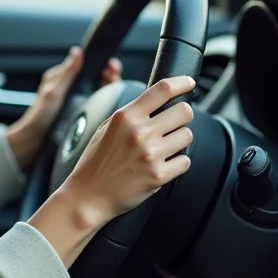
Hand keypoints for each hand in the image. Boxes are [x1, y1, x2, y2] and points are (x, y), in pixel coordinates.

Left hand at [6, 48, 122, 167]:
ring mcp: (76, 99)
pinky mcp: (80, 111)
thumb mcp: (53, 91)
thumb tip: (77, 52)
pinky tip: (112, 102)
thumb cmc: (39, 116)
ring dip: (109, 86)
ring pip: (98, 88)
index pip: (85, 64)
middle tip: (115, 76)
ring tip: (116, 87)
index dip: (100, 64)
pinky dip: (106, 99)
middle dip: (108, 74)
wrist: (35, 140)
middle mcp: (70, 86)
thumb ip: (67, 73)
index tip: (111, 66)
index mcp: (61, 77)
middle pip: (95, 76)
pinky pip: (96, 102)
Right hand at [27, 75, 195, 266]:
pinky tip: (162, 164)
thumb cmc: (96, 161)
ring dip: (180, 140)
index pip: (163, 89)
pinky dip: (177, 162)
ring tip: (163, 147)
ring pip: (187, 136)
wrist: (88, 195)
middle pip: (184, 111)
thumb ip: (131, 113)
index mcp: (126, 116)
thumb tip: (157, 100)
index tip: (189, 83)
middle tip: (172, 124)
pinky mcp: (158, 176)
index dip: (182, 82)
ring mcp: (151, 155)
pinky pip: (185, 161)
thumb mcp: (106, 127)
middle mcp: (140, 133)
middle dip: (182, 116)